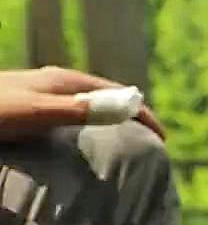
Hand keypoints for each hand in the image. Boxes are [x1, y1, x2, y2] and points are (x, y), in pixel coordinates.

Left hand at [0, 66, 165, 142]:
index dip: (143, 114)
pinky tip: (82, 144)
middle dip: (132, 116)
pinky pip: (71, 115)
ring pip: (89, 105)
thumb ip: (79, 109)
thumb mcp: (37, 112)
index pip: (119, 94)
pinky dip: (90, 127)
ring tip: (125, 144)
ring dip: (111, 121)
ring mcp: (42, 93)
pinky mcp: (28, 106)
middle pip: (107, 97)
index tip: (162, 140)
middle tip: (149, 144)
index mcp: (64, 80)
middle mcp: (56, 83)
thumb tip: (126, 107)